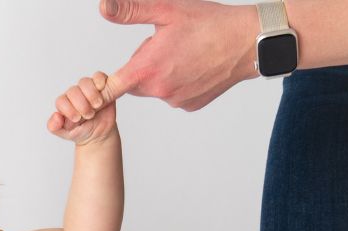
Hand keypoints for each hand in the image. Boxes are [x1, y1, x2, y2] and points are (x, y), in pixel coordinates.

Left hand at [48, 72, 117, 145]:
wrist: (100, 133)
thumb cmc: (81, 131)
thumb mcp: (66, 134)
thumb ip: (55, 127)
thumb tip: (56, 116)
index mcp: (64, 104)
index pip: (61, 101)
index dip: (68, 109)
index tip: (77, 119)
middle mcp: (74, 94)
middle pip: (73, 91)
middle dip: (81, 104)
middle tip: (89, 114)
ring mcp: (88, 89)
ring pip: (84, 83)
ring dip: (91, 94)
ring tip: (97, 105)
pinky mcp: (102, 86)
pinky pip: (99, 76)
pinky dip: (100, 80)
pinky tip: (101, 88)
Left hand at [98, 0, 258, 110]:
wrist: (248, 41)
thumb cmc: (209, 23)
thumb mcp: (165, 10)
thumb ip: (130, 11)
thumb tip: (104, 8)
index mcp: (147, 69)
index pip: (111, 87)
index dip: (104, 84)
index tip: (99, 84)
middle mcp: (160, 90)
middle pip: (133, 83)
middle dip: (141, 67)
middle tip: (164, 46)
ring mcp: (177, 100)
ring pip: (155, 88)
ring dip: (161, 75)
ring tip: (183, 53)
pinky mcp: (191, 105)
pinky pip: (174, 95)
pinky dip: (178, 83)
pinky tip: (194, 66)